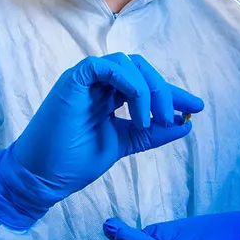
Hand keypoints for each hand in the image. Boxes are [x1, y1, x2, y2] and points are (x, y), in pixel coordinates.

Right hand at [0, 53, 203, 229]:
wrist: (44, 176)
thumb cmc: (75, 161)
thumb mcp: (123, 144)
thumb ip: (151, 134)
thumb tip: (185, 125)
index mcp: (108, 95)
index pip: (144, 84)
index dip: (172, 94)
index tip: (196, 108)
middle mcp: (98, 83)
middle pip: (141, 69)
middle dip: (164, 90)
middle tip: (175, 116)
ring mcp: (85, 79)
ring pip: (128, 63)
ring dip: (148, 89)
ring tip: (151, 121)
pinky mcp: (74, 80)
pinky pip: (107, 67)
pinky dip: (129, 84)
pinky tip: (138, 111)